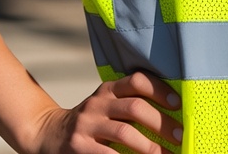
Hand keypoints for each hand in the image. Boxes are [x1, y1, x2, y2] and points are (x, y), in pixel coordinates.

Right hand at [31, 70, 181, 153]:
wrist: (48, 134)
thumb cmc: (90, 122)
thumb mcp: (106, 105)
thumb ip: (128, 104)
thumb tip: (170, 115)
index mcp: (108, 89)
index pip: (138, 81)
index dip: (160, 90)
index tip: (178, 104)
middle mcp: (98, 103)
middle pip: (135, 107)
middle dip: (161, 123)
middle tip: (179, 136)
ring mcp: (87, 125)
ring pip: (124, 132)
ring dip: (149, 146)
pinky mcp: (79, 146)